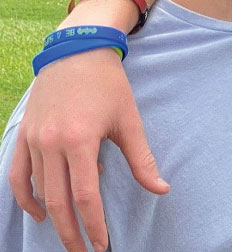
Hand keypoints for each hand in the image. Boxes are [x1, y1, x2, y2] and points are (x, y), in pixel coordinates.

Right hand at [8, 48, 167, 251]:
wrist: (78, 52)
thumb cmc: (109, 86)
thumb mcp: (130, 121)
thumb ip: (142, 160)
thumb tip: (162, 190)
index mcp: (79, 141)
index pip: (85, 196)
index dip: (93, 225)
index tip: (103, 245)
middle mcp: (51, 144)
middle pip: (57, 202)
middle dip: (71, 232)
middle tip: (85, 251)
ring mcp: (33, 140)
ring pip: (38, 191)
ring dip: (53, 216)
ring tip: (70, 233)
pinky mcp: (23, 135)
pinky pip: (17, 175)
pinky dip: (26, 197)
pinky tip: (40, 212)